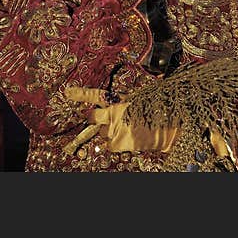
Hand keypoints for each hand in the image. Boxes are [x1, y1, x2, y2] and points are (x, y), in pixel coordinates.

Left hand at [62, 86, 178, 154]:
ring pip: (102, 133)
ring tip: (128, 129)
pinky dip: (116, 143)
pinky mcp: (117, 142)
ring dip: (110, 132)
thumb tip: (108, 111)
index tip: (67, 92)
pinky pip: (109, 144)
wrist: (170, 127)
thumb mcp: (136, 101)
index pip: (94, 94)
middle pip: (92, 117)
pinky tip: (129, 137)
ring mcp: (113, 128)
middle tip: (108, 120)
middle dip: (96, 119)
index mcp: (118, 99)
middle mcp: (112, 113)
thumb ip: (120, 104)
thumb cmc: (155, 111)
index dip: (79, 94)